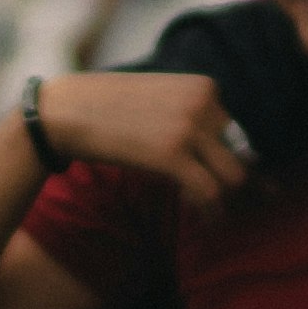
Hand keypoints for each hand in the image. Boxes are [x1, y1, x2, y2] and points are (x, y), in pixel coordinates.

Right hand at [35, 69, 255, 210]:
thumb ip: (193, 119)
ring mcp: (190, 126)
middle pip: (241, 155)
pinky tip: (205, 221)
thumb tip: (233, 157)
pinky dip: (212, 213)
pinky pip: (210, 192)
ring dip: (227, 202)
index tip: (211, 180)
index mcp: (205, 87)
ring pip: (234, 177)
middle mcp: (204, 102)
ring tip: (210, 214)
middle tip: (218, 204)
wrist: (66, 111)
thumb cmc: (109, 110)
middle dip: (234, 184)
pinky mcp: (172, 153)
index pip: (236, 133)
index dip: (224, 161)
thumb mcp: (161, 101)